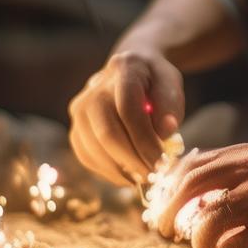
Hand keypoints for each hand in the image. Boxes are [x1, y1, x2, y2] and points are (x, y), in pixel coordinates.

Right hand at [68, 47, 184, 184]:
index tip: (162, 161)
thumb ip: (170, 105)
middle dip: (133, 160)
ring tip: (144, 177)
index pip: (128, 110)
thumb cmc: (154, 81)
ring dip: (121, 170)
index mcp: (124, 69)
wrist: (129, 70)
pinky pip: (86, 157)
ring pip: (94, 149)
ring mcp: (80, 109)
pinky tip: (128, 175)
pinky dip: (108, 172)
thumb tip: (164, 133)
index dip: (145, 140)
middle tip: (154, 175)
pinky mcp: (75, 128)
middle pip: (107, 133)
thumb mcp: (171, 83)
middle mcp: (95, 89)